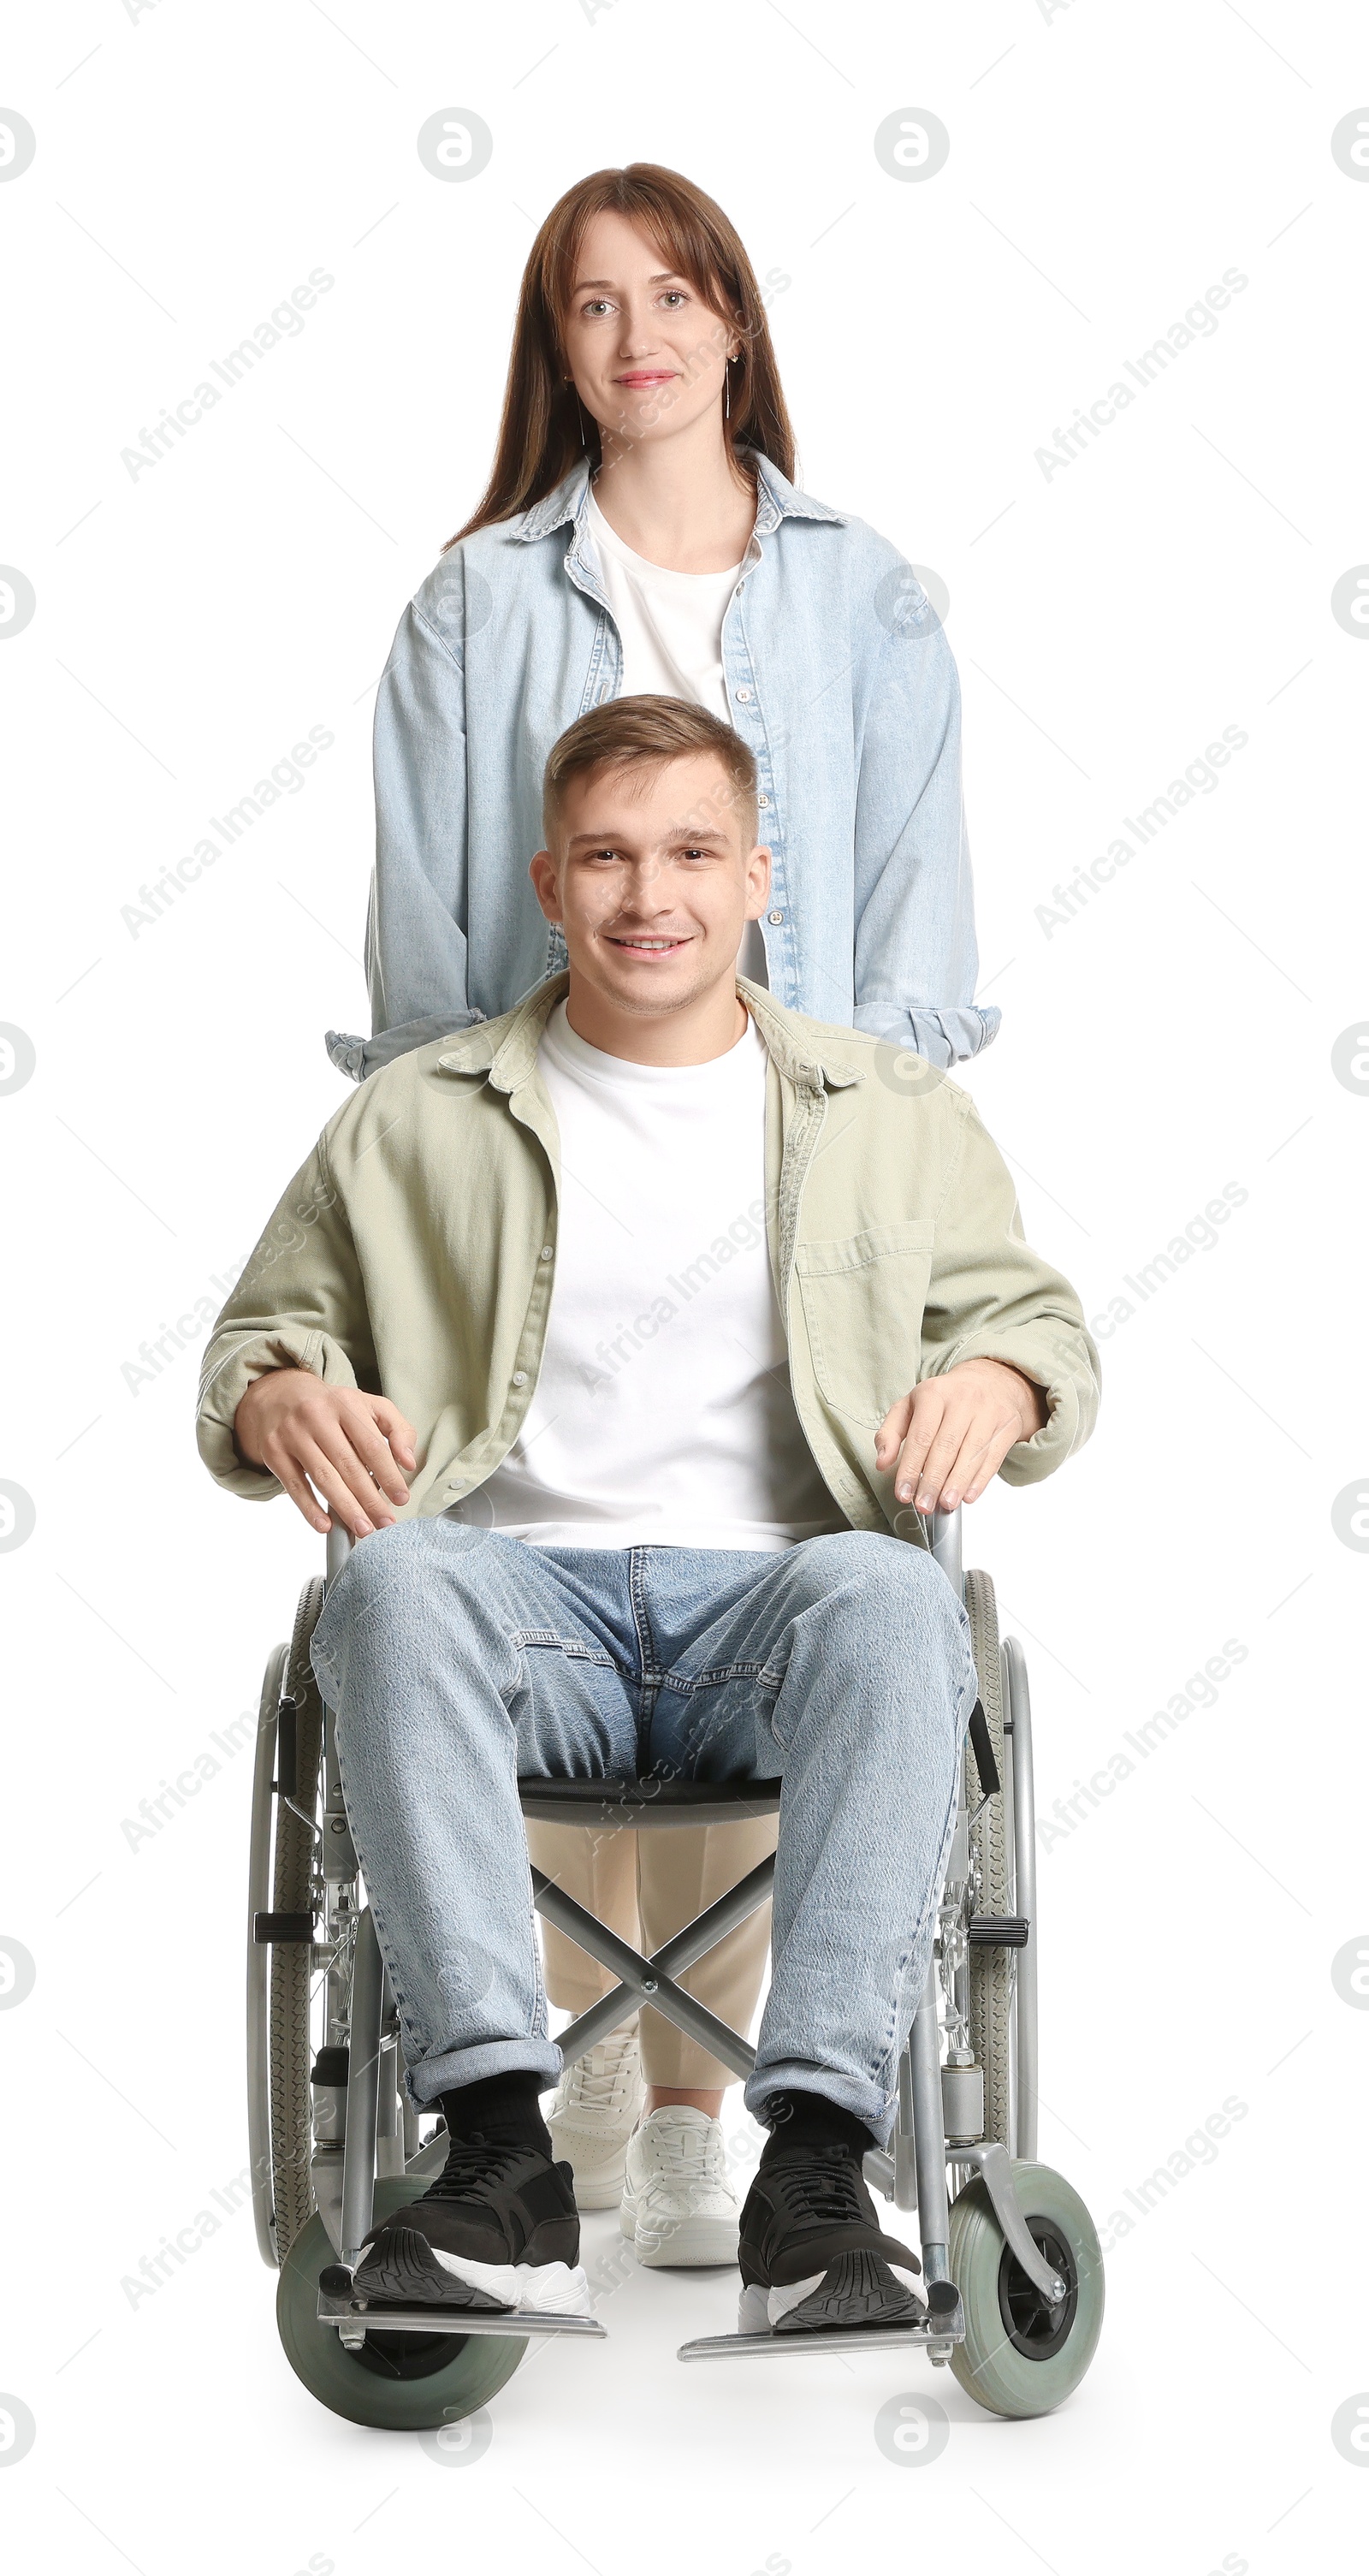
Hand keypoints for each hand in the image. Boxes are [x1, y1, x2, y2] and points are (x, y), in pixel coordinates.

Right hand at [233, 1369, 417, 1537]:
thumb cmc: (332, 1406)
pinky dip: (309, 1508)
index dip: (388, 1474)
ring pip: (323, 1477)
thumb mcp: (368, 1405)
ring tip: (363, 1528)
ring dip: (345, 1508)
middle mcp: (317, 1417)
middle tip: (385, 1522)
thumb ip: (397, 1428)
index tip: (401, 1498)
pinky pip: (294, 1485)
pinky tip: (325, 1525)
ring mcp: (293, 1435)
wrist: (279, 1394)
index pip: (371, 1445)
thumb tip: (409, 1462)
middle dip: (369, 1499)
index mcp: (346, 1405)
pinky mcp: (274, 1452)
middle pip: (348, 1465)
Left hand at [875, 1358, 1046, 1514]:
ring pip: (972, 1453)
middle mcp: (962, 1401)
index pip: (920, 1436)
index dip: (910, 1468)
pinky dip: (980, 1480)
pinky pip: (993, 1457)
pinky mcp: (1008, 1425)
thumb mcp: (910, 1406)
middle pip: (946, 1446)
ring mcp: (988, 1412)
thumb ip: (890, 1433)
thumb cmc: (946, 1399)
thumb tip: (882, 1462)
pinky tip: (968, 1495)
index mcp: (933, 1394)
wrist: (991, 1381)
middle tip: (924, 1505)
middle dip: (933, 1481)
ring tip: (945, 1504)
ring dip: (957, 1483)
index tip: (904, 1493)